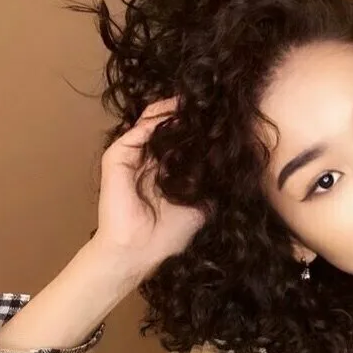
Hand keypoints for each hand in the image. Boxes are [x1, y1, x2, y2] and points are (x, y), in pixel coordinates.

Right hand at [90, 98, 205, 278]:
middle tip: (208, 101)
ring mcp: (132, 156)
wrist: (140, 251)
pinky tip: (173, 115)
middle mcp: (148, 158)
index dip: (197, 126)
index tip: (219, 114)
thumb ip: (212, 182)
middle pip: (166, 124)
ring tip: (193, 101)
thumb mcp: (203, 205)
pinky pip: (136, 132)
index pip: (181, 138)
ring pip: (150, 122)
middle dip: (185, 112)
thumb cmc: (169, 234)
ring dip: (170, 110)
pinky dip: (154, 121)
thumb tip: (235, 163)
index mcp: (166, 168)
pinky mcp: (117, 157)